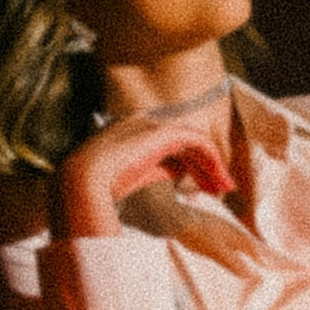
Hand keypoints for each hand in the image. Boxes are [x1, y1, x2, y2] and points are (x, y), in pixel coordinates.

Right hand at [55, 111, 233, 237]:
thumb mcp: (136, 177)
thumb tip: (182, 173)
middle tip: (222, 187)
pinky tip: (218, 176)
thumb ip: (160, 170)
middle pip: (184, 143)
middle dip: (206, 166)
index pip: (170, 145)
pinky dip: (211, 159)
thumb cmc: (102, 186)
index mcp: (133, 131)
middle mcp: (144, 122)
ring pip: (194, 142)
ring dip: (212, 165)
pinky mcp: (163, 132)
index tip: (202, 188)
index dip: (189, 166)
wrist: (84, 182)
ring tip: (225, 187)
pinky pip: (197, 142)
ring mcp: (153, 124)